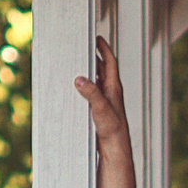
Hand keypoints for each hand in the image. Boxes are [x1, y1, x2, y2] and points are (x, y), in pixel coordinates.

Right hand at [73, 36, 132, 157]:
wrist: (114, 149)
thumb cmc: (113, 131)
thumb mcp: (102, 109)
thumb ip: (92, 93)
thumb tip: (80, 79)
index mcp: (114, 89)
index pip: (111, 64)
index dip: (105, 50)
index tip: (98, 38)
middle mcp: (110, 92)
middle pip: (102, 69)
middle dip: (93, 57)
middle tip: (81, 47)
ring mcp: (104, 100)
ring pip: (95, 80)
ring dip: (87, 71)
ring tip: (75, 62)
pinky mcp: (97, 108)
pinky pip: (89, 91)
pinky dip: (83, 85)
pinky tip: (73, 86)